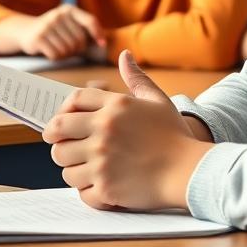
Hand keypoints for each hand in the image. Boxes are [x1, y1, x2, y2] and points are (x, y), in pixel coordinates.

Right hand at [19, 4, 104, 60]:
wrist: (26, 30)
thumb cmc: (54, 30)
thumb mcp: (68, 23)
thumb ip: (84, 28)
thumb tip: (102, 43)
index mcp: (69, 9)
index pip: (90, 21)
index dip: (98, 34)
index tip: (102, 45)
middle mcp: (59, 15)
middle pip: (79, 40)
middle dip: (77, 49)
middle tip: (70, 49)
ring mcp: (48, 25)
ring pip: (68, 50)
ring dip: (65, 55)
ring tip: (59, 49)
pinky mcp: (39, 37)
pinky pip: (56, 55)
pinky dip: (56, 57)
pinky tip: (51, 52)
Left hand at [43, 50, 211, 210]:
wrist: (190, 172)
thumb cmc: (175, 136)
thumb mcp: (158, 101)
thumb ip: (136, 78)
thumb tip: (124, 54)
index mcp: (115, 107)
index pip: (72, 101)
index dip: (62, 110)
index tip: (62, 122)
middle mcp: (103, 131)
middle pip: (57, 133)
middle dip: (56, 139)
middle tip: (64, 145)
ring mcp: (102, 161)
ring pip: (64, 165)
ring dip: (72, 167)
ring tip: (85, 168)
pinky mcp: (105, 188)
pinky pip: (80, 191)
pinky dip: (87, 191)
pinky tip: (98, 187)